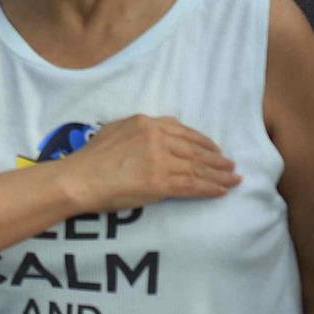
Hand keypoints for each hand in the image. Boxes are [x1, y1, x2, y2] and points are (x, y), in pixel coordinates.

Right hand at [59, 114, 240, 211]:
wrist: (80, 178)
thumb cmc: (91, 158)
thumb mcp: (115, 131)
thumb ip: (140, 130)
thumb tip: (161, 130)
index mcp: (145, 123)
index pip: (182, 130)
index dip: (202, 141)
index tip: (214, 148)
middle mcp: (155, 137)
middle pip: (194, 148)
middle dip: (216, 158)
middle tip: (231, 165)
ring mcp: (159, 159)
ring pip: (197, 166)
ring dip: (219, 174)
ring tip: (233, 179)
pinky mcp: (160, 181)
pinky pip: (192, 184)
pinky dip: (210, 188)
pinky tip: (221, 191)